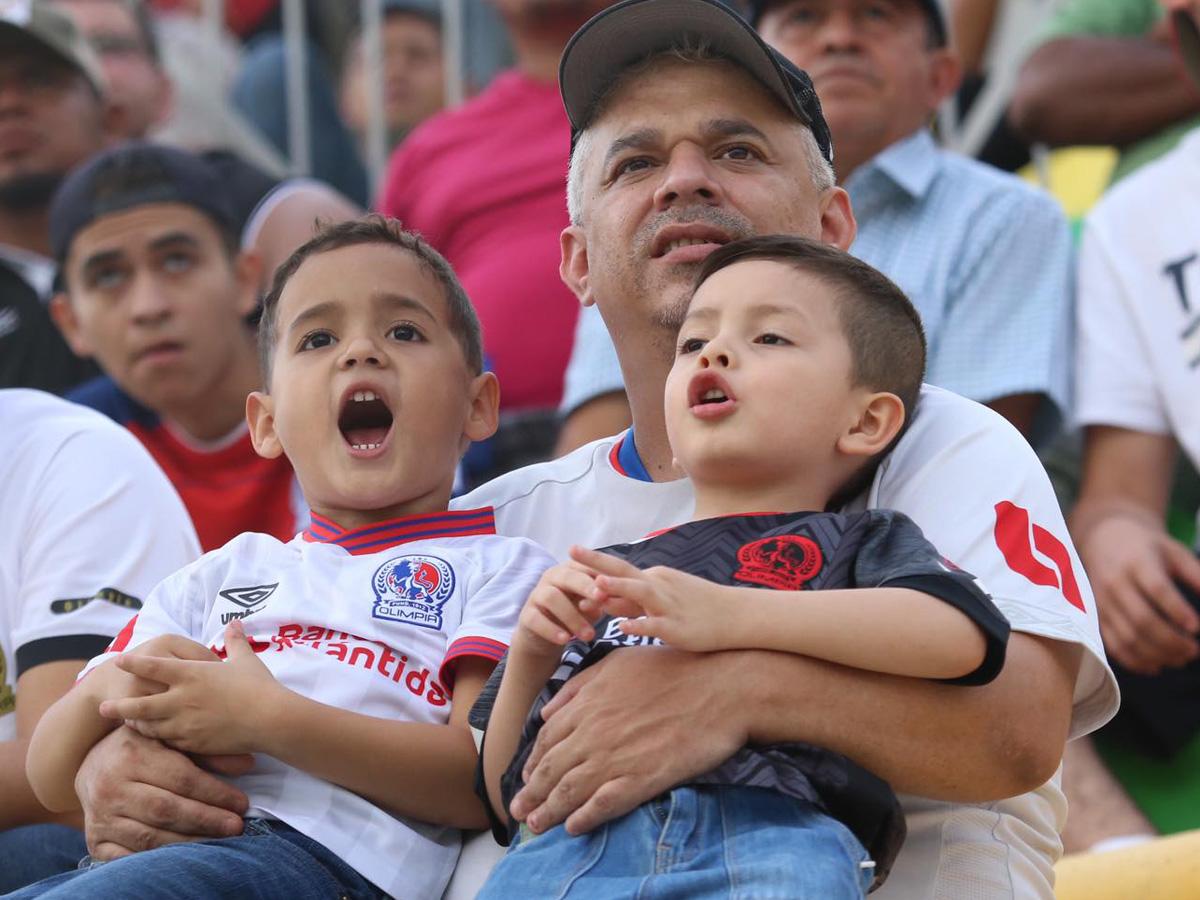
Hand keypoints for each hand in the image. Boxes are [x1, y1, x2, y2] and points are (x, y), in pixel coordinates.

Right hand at [74, 725, 249, 859]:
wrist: (92, 763)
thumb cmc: (143, 747)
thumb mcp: (171, 738)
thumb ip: (207, 752)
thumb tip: (248, 764)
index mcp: (132, 754)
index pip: (181, 779)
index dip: (215, 793)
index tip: (242, 804)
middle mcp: (111, 786)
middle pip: (166, 810)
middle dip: (206, 820)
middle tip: (236, 826)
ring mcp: (100, 816)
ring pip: (150, 837)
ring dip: (189, 843)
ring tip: (219, 842)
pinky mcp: (95, 840)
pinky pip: (128, 857)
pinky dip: (158, 859)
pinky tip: (185, 856)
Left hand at [98, 621, 286, 754]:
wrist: (270, 719)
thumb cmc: (259, 686)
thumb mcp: (246, 660)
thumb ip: (235, 641)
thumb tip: (235, 622)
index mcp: (191, 674)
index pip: (154, 666)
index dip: (133, 663)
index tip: (119, 661)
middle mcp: (181, 698)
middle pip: (139, 703)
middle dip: (119, 706)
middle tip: (103, 707)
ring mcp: (185, 723)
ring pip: (150, 726)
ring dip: (136, 725)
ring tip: (126, 725)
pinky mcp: (193, 742)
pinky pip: (168, 742)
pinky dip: (158, 740)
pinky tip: (155, 739)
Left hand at [508, 645, 745, 834]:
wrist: (719, 687)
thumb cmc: (673, 668)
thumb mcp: (618, 662)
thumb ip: (579, 686)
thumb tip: (548, 710)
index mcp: (588, 703)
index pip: (548, 738)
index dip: (534, 760)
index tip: (528, 776)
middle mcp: (594, 731)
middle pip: (551, 768)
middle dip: (530, 792)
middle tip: (518, 811)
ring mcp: (616, 756)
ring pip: (570, 790)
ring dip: (549, 811)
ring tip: (536, 824)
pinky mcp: (641, 778)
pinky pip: (604, 804)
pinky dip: (585, 818)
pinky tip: (574, 828)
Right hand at [513, 558, 605, 659]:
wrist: (546, 636)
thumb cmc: (575, 613)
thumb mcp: (590, 606)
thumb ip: (599, 600)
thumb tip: (610, 598)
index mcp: (570, 569)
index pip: (586, 564)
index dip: (600, 572)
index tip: (617, 583)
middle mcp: (551, 577)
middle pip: (568, 575)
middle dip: (586, 586)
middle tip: (602, 599)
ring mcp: (537, 594)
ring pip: (552, 598)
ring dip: (572, 616)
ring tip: (589, 635)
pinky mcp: (526, 615)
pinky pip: (536, 619)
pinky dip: (551, 630)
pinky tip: (565, 640)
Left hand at [571, 546, 731, 651]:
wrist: (738, 614)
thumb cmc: (701, 606)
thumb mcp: (666, 597)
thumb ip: (635, 601)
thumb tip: (606, 602)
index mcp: (654, 578)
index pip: (618, 571)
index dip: (593, 567)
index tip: (569, 558)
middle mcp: (659, 586)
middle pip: (623, 570)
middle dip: (596, 561)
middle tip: (571, 550)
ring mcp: (668, 605)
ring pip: (640, 593)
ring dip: (618, 588)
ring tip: (595, 586)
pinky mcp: (677, 627)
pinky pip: (655, 625)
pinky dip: (639, 624)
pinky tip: (623, 628)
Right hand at [1080, 514, 1199, 673]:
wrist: (1102, 542)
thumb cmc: (1145, 548)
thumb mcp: (1173, 552)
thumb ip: (1196, 574)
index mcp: (1137, 563)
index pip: (1156, 589)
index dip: (1177, 611)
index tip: (1196, 628)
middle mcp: (1115, 583)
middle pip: (1142, 619)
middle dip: (1171, 641)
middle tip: (1194, 651)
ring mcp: (1102, 602)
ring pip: (1128, 637)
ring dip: (1157, 654)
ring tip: (1181, 658)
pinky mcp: (1096, 617)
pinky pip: (1113, 645)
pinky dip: (1135, 661)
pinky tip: (1156, 666)